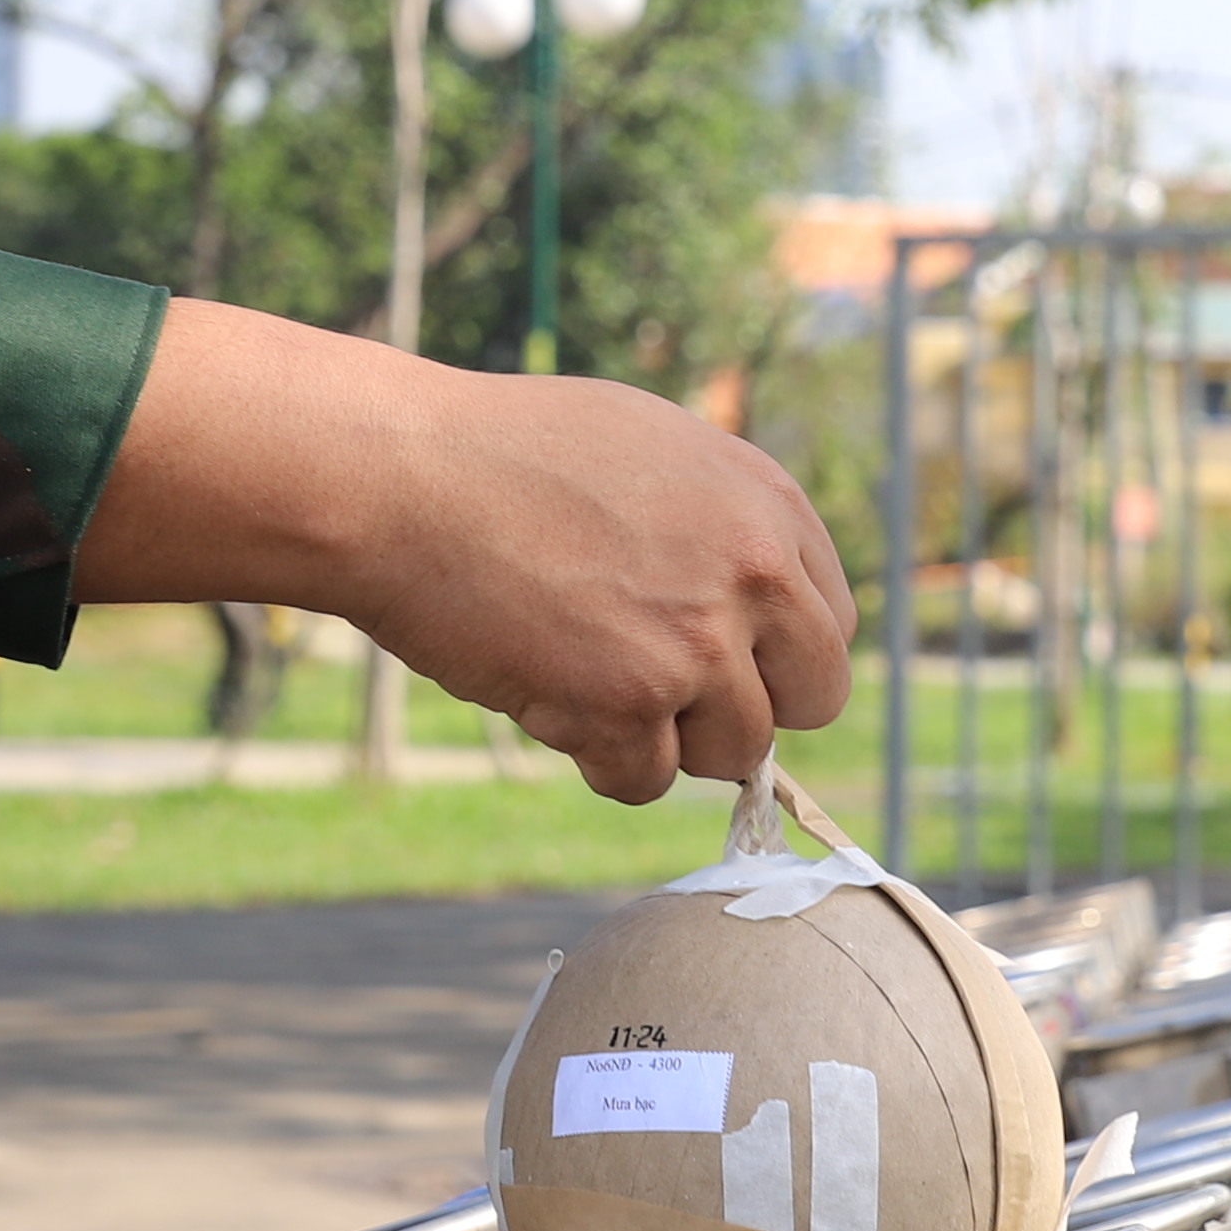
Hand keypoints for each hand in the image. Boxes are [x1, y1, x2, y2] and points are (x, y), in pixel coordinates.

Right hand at [74, 301, 855, 800]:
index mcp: (766, 503)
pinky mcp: (631, 704)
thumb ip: (718, 522)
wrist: (401, 477)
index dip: (771, 653)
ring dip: (663, 737)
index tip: (717, 655)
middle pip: (813, 700)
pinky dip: (592, 757)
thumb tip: (754, 602)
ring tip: (581, 676)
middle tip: (662, 689)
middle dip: (743, 706)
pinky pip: (643, 781)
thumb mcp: (646, 449)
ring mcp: (697, 643)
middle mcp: (755, 573)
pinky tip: (540, 691)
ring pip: (733, 754)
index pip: (829, 622)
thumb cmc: (500, 454)